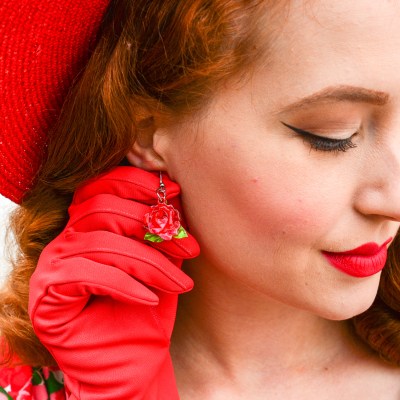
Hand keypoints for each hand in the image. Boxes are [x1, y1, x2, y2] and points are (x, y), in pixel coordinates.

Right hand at [29, 166, 199, 398]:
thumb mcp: (161, 261)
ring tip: (180, 282)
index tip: (176, 191)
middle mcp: (67, 237)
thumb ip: (161, 229)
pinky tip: (150, 299)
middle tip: (191, 246)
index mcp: (90, 223)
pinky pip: (88, 273)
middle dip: (154, 226)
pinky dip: (125, 284)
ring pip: (102, 243)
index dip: (139, 183)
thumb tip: (173, 195)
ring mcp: (54, 262)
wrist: (133, 359)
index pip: (104, 185)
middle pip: (105, 209)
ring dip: (149, 261)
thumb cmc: (147, 308)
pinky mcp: (48, 291)